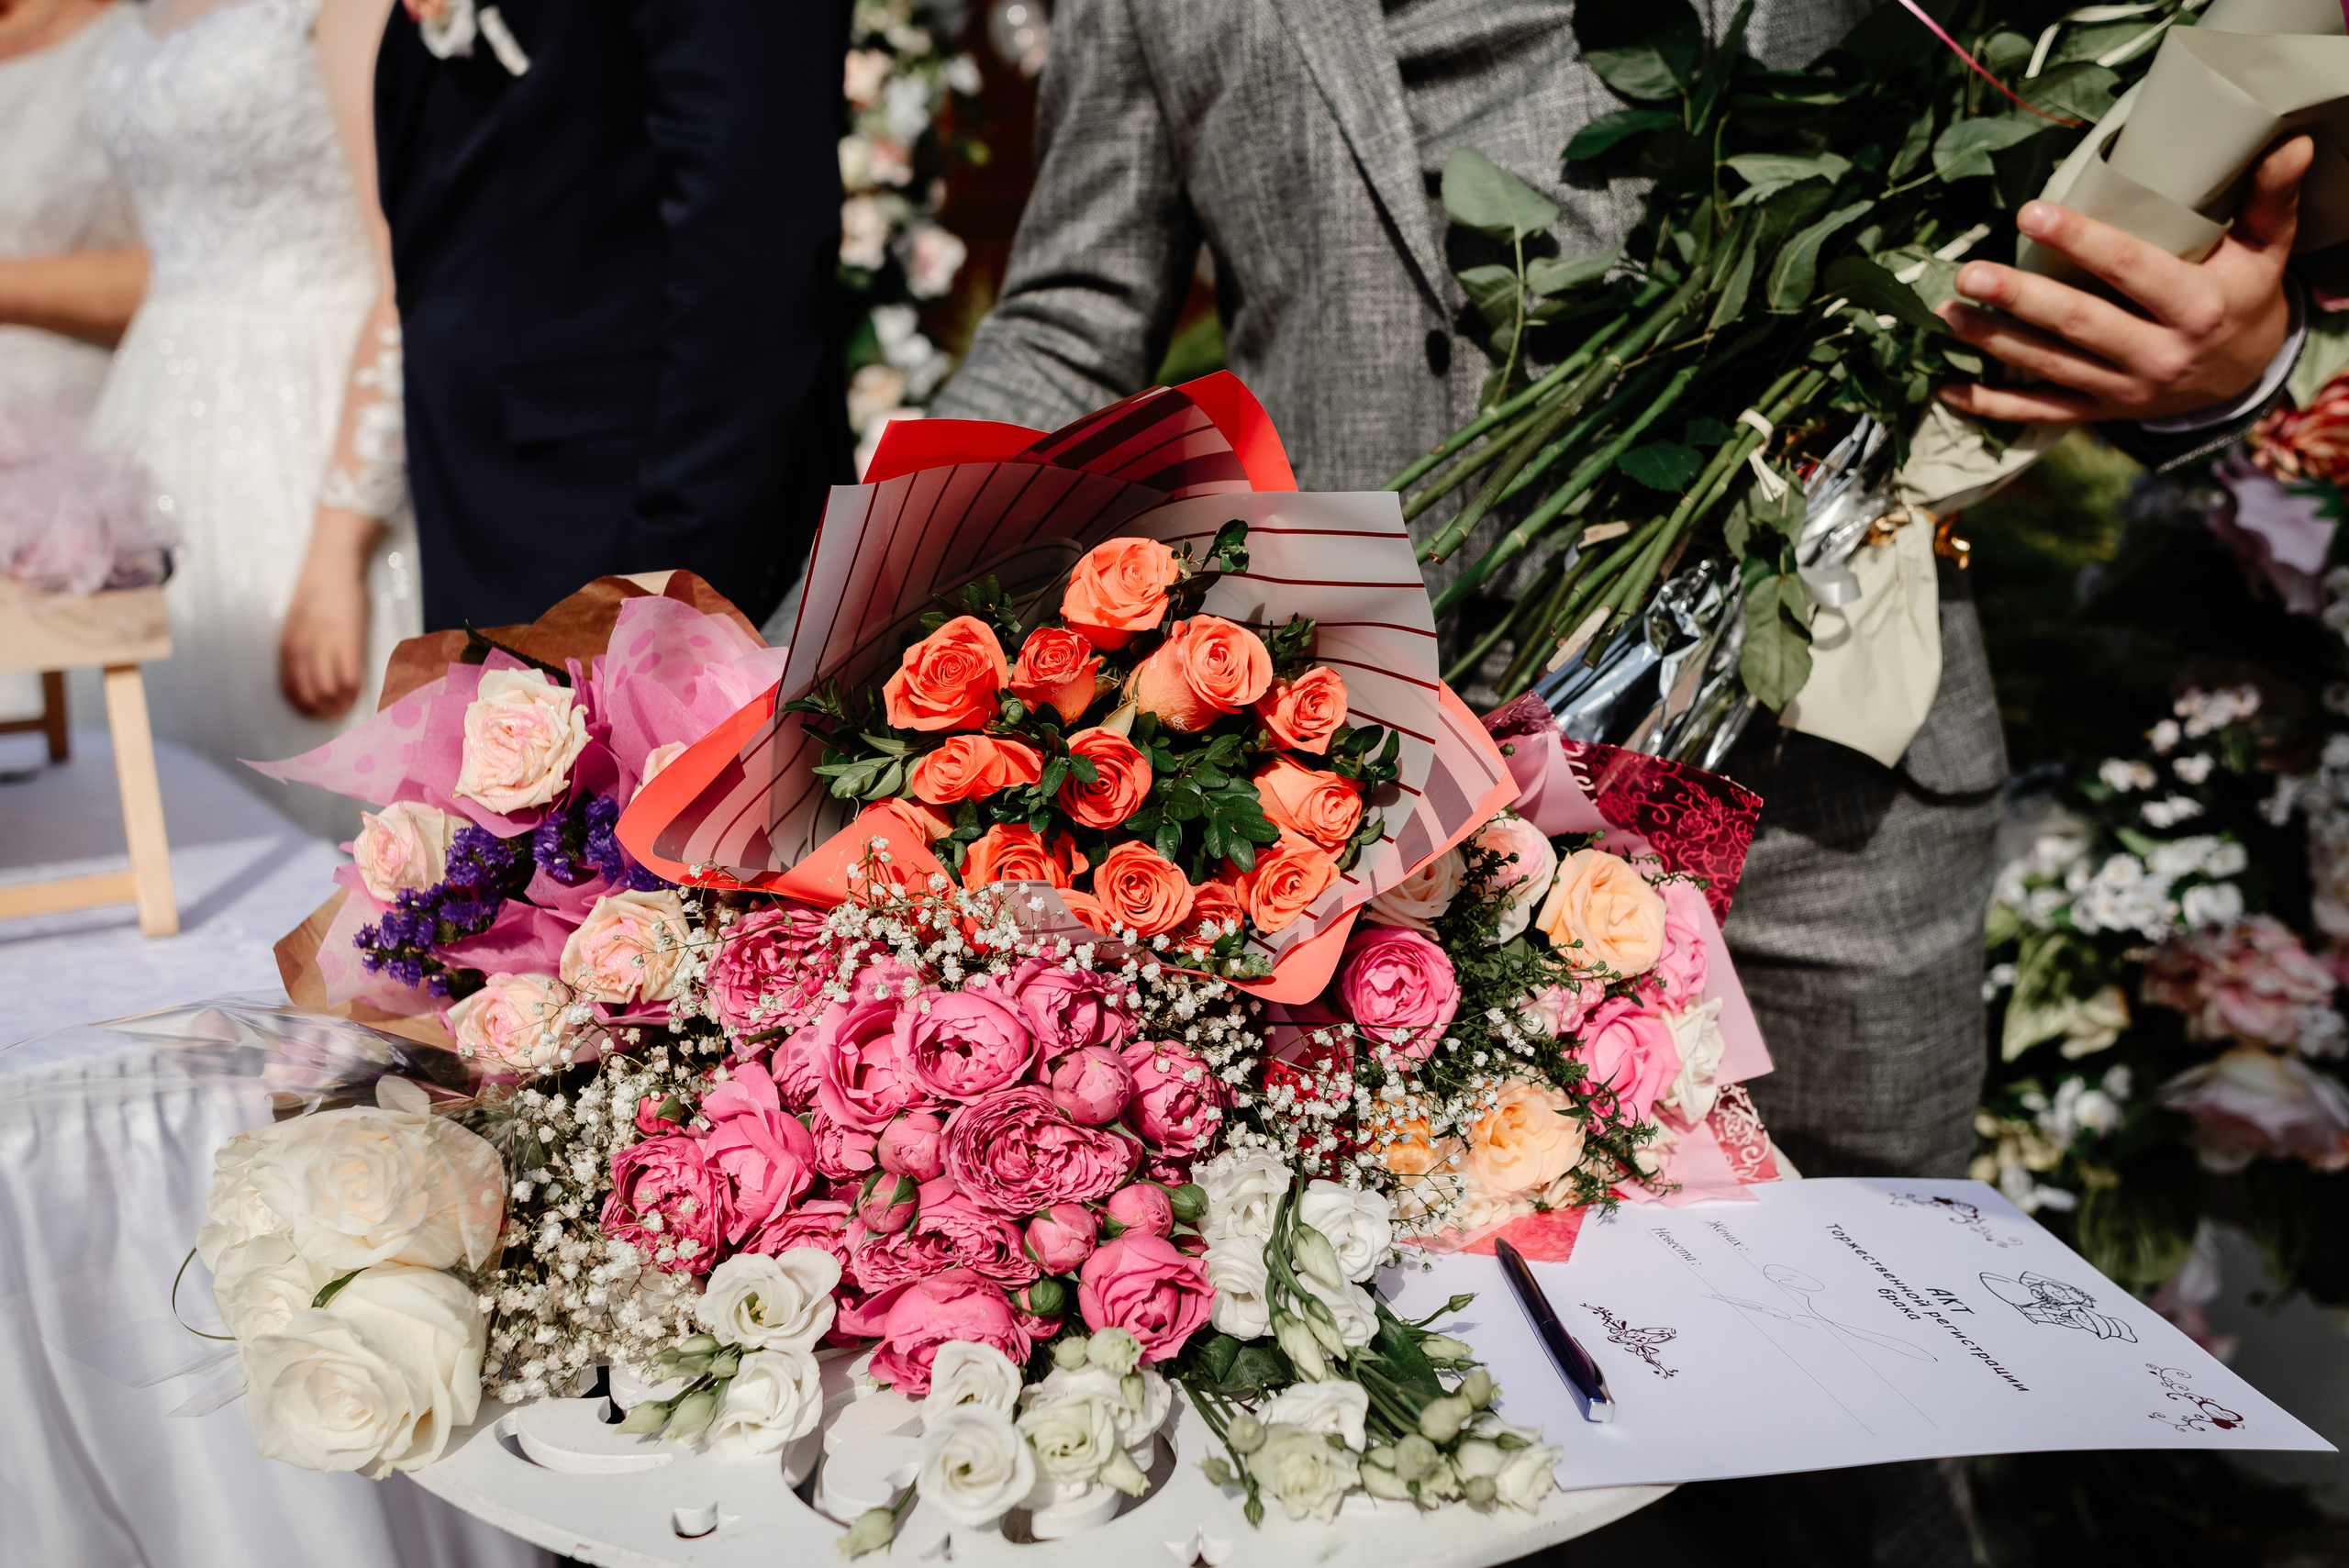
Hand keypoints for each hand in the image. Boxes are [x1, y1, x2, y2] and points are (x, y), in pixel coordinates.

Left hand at [279, 509, 375, 719]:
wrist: (331, 567)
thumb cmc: (316, 592)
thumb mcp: (296, 623)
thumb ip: (298, 647)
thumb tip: (307, 672)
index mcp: (285, 647)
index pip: (289, 690)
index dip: (303, 708)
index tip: (316, 714)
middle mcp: (301, 651)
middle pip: (309, 696)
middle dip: (323, 712)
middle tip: (336, 716)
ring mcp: (324, 647)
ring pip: (328, 693)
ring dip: (340, 706)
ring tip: (349, 708)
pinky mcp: (349, 643)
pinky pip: (350, 680)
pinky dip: (355, 692)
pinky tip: (360, 692)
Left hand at [1934, 134, 2312, 423]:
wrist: (2246, 378)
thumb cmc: (2244, 298)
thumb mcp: (2265, 251)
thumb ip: (2268, 200)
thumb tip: (2290, 142)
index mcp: (2195, 309)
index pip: (2130, 269)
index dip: (2079, 242)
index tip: (2032, 213)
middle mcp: (2157, 355)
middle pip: (2078, 324)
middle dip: (2019, 298)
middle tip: (1969, 272)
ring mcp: (2124, 390)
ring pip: (2049, 367)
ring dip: (1992, 343)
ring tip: (1947, 314)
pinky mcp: (2100, 414)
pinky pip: (2039, 414)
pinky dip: (1991, 405)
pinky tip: (1946, 390)